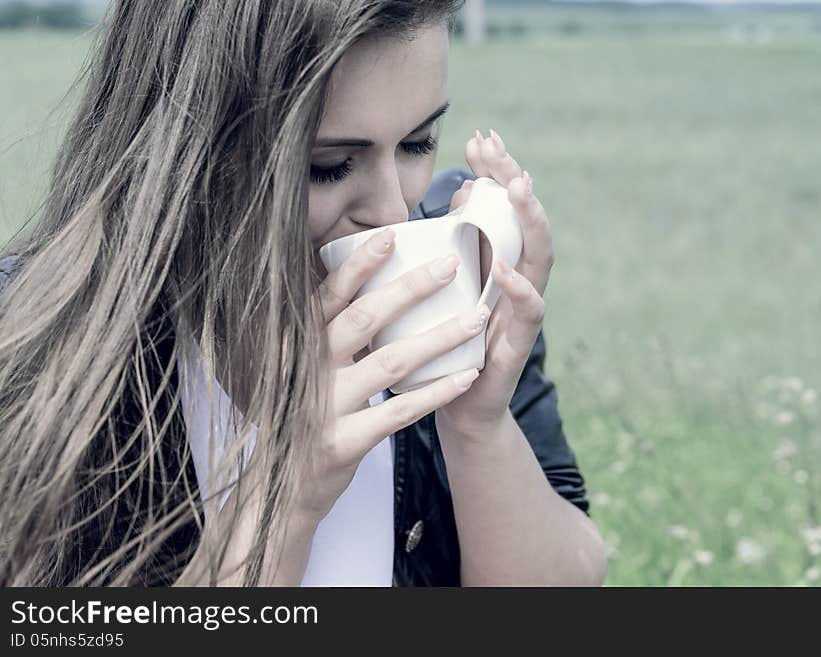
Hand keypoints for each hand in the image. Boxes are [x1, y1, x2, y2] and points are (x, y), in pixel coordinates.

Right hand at [293, 229, 492, 522]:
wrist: (283, 485)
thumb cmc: (307, 414)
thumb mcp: (307, 369)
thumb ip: (332, 334)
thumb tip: (376, 287)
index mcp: (300, 346)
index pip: (329, 296)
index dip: (359, 265)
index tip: (391, 235)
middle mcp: (309, 370)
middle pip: (364, 320)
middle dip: (410, 289)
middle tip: (451, 266)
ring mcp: (325, 408)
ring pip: (390, 363)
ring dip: (438, 338)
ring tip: (476, 319)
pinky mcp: (344, 442)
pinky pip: (399, 413)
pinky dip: (436, 393)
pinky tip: (467, 376)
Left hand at [435, 129, 552, 436]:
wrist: (457, 406)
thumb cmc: (450, 342)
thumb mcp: (450, 285)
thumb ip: (461, 241)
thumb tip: (466, 189)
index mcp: (501, 263)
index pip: (505, 209)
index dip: (497, 172)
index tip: (480, 138)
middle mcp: (519, 280)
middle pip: (528, 222)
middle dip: (513, 181)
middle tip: (496, 148)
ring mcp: (523, 310)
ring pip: (540, 258)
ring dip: (530, 221)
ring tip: (517, 188)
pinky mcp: (520, 342)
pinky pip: (529, 311)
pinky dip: (519, 288)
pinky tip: (505, 267)